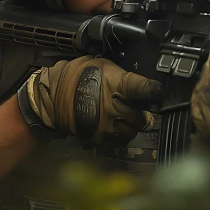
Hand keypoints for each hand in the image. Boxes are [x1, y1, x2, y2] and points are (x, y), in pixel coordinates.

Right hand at [20, 56, 161, 145]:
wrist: (51, 97)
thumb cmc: (78, 77)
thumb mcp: (102, 66)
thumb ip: (122, 76)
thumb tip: (138, 85)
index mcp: (117, 85)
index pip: (142, 89)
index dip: (153, 92)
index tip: (158, 94)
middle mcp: (114, 108)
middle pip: (142, 119)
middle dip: (142, 116)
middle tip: (137, 111)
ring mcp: (106, 126)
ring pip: (131, 133)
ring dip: (131, 128)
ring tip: (123, 119)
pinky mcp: (98, 139)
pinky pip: (117, 142)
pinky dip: (117, 136)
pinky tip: (112, 127)